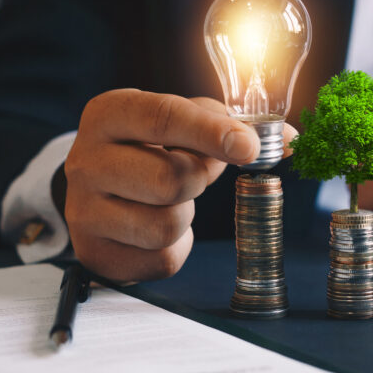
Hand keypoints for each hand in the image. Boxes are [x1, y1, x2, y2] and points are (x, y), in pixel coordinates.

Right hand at [62, 89, 294, 281]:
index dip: (211, 132)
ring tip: (169, 201)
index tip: (249, 147)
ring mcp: (83, 211)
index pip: (163, 116)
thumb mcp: (183, 122)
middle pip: (171, 179)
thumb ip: (234, 124)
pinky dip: (175, 248)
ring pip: (166, 225)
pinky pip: (161, 259)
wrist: (101, 191)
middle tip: (192, 174)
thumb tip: (289, 141)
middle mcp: (86, 160)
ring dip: (186, 216)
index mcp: (109, 113)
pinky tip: (156, 228)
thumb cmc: (153, 148)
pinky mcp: (94, 253)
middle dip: (198, 180)